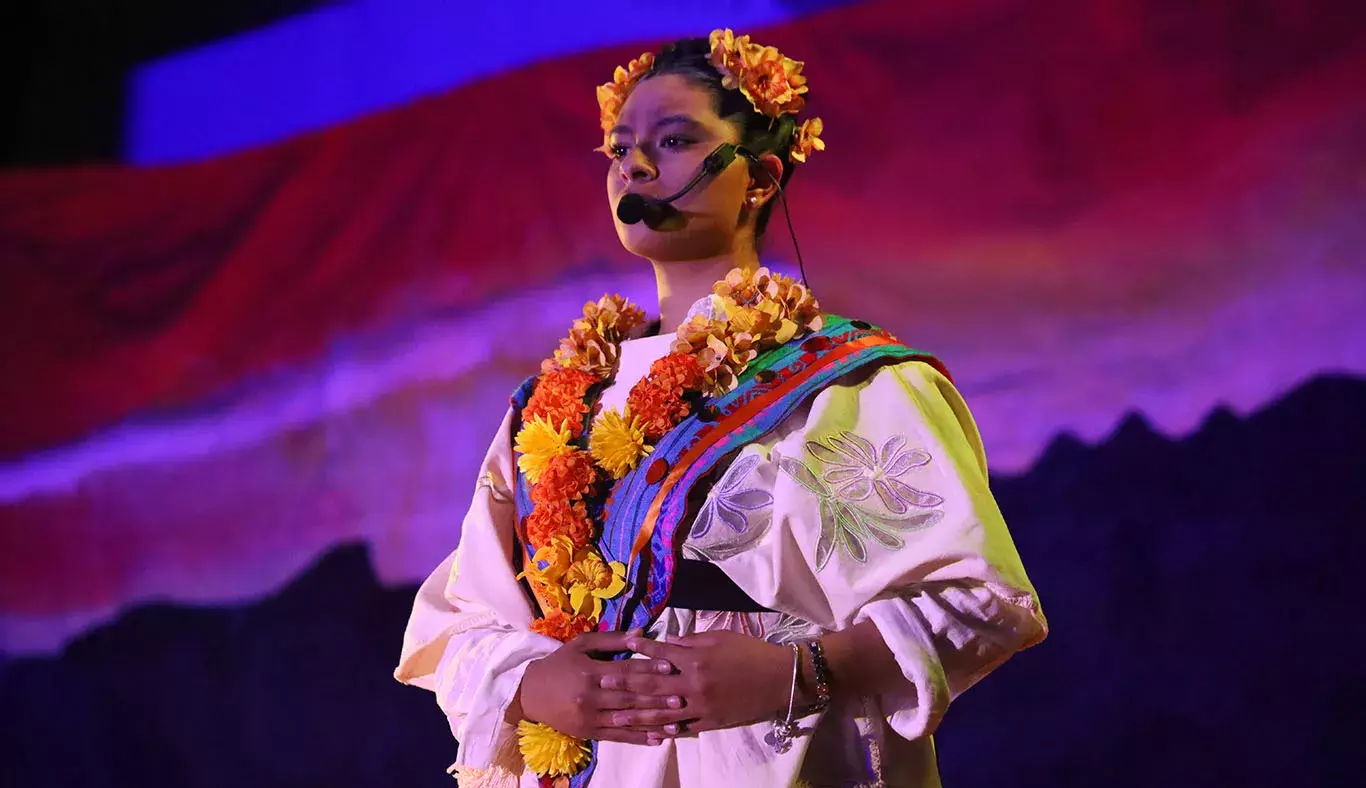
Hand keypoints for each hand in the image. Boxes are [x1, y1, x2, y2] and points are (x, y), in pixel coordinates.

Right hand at [516, 630, 685, 743]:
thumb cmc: (558, 664)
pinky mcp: (589, 732)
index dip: (649, 668)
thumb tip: (642, 633)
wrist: (529, 694)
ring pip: (626, 719)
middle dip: (656, 698)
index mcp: (590, 671)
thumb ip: (612, 639)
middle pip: (629, 696)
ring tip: (676, 721)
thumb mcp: (581, 645)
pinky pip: (617, 737)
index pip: (625, 671)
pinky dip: (638, 738)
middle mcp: (591, 696)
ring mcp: (590, 717)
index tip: (671, 667)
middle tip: (681, 698)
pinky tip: (656, 739)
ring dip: (652, 721)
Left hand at [620, 630, 794, 734]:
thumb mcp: (720, 637)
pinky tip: (648, 733)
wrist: (780, 679)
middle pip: (652, 685)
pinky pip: (683, 728)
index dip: (639, 650)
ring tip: (616, 716)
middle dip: (625, 685)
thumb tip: (667, 642)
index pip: (659, 653)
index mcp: (695, 659)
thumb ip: (690, 641)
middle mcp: (693, 683)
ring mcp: (700, 706)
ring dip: (637, 714)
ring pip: (662, 712)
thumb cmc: (750, 652)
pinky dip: (664, 730)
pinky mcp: (710, 722)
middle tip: (602, 685)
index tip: (621, 648)